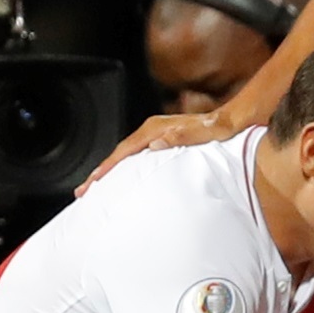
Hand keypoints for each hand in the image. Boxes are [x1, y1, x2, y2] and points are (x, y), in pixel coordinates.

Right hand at [84, 107, 236, 190]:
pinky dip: (122, 169)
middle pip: (118, 154)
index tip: (93, 182)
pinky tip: (118, 182)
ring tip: (93, 189)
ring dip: (108, 172)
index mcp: (157, 129)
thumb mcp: (206, 132)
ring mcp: (155, 136)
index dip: (107, 167)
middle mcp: (153, 131)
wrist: (231, 121)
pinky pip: (135, 158)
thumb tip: (156, 144)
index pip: (125, 151)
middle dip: (99, 173)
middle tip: (82, 191)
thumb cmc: (220, 128)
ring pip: (124, 156)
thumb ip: (183, 136)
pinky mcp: (160, 143)